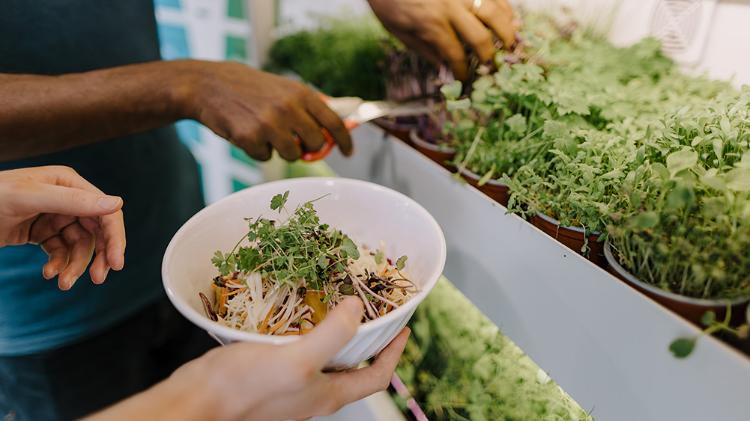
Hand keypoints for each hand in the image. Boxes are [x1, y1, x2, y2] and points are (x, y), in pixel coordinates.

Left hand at [0, 166, 125, 289]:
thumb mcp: (29, 198)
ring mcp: (53, 216)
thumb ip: (73, 200)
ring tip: (62, 282)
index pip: (105, 211)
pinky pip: (60, 251)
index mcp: (68, 183)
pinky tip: (48, 273)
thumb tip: (117, 203)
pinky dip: (58, 265)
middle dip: (97, 255)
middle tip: (98, 278)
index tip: (116, 264)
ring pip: (79, 245)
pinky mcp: (41, 232)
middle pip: (96, 231)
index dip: (114, 237)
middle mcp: (66, 198)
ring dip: (74, 266)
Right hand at [88, 298, 409, 420]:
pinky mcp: (266, 373)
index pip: (376, 377)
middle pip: (352, 367)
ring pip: (323, 357)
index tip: (403, 328)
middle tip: (371, 309)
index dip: (395, 353)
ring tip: (336, 303)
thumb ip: (332, 336)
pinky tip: (293, 311)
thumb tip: (357, 309)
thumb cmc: (244, 389)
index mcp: (327, 394)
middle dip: (366, 339)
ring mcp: (289, 385)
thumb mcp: (295, 360)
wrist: (195, 405)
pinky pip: (295, 350)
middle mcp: (312, 393)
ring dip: (335, 332)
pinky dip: (303, 331)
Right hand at [178, 61, 352, 161]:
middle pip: (315, 143)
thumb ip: (309, 105)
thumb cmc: (250, 88)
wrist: (209, 85)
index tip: (349, 152)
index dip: (344, 140)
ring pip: (292, 154)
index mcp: (301, 94)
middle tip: (296, 141)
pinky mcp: (251, 138)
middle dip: (309, 147)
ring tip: (266, 132)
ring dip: (282, 149)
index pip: (334, 122)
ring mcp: (270, 124)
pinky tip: (247, 133)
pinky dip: (258, 150)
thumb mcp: (284, 87)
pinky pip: (266, 157)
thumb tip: (338, 123)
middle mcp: (288, 108)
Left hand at [368, 0, 515, 79]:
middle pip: (480, 37)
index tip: (465, 79)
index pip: (455, 55)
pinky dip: (505, 7)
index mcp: (431, 24)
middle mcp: (450, 6)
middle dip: (489, 56)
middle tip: (492, 66)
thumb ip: (423, 49)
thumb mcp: (398, 30)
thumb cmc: (388, 1)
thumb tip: (443, 68)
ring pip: (494, 11)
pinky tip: (508, 18)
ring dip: (506, 30)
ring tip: (510, 43)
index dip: (462, 71)